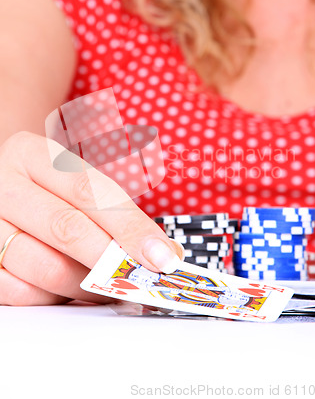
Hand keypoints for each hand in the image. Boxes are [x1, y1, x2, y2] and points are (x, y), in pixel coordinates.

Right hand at [0, 131, 182, 305]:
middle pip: (65, 228)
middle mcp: (3, 184)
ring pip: (44, 266)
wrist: (2, 192)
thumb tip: (162, 252)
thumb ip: (113, 211)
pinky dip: (53, 297)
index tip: (161, 254)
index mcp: (31, 154)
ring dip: (85, 284)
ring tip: (107, 286)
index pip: (89, 191)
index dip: (129, 227)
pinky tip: (69, 288)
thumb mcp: (75, 181)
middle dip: (111, 260)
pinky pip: (19, 292)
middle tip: (140, 279)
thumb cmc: (47, 189)